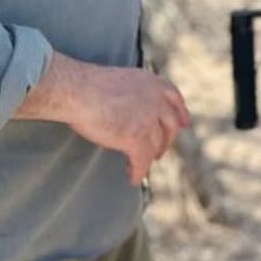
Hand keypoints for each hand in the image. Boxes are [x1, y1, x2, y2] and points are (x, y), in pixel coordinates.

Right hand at [19, 52, 190, 184]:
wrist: (77, 90)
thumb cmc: (88, 85)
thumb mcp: (122, 82)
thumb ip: (134, 94)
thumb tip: (132, 110)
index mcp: (153, 83)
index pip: (174, 99)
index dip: (180, 113)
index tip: (183, 124)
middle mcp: (156, 100)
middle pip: (169, 125)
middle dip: (165, 140)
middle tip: (158, 151)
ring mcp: (149, 119)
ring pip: (155, 145)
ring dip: (148, 157)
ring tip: (138, 164)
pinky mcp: (137, 137)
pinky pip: (142, 160)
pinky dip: (138, 171)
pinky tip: (133, 178)